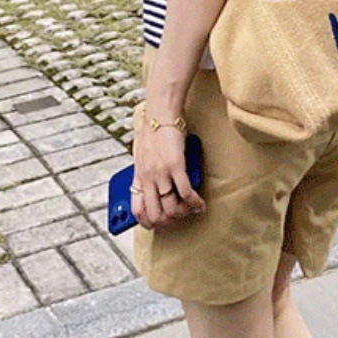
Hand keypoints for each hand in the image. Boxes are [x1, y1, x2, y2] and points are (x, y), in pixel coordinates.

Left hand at [132, 111, 205, 229]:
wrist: (160, 114)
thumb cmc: (153, 132)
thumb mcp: (142, 157)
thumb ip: (147, 174)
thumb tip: (154, 188)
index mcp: (138, 177)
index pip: (137, 210)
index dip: (148, 222)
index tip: (158, 223)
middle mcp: (148, 178)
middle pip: (155, 215)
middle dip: (169, 221)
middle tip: (179, 216)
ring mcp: (161, 173)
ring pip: (171, 208)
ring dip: (184, 213)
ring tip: (191, 209)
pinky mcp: (176, 166)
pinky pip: (186, 193)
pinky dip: (195, 203)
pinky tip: (200, 204)